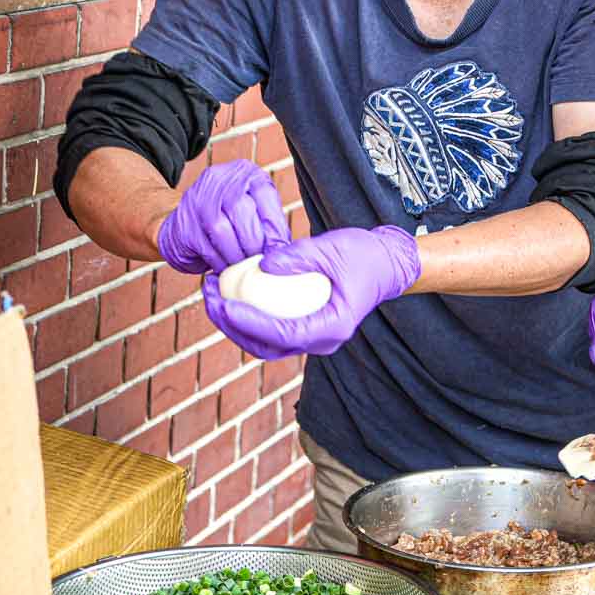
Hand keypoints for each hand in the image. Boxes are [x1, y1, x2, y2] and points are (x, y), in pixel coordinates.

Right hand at [155, 161, 287, 273]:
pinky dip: (220, 262)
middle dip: (254, 243)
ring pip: (223, 231)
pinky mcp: (183, 223)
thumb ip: (269, 226)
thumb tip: (288, 251)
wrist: (181, 229)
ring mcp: (197, 199)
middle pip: (242, 211)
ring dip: (237, 256)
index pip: (265, 194)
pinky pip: (206, 247)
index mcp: (244, 173)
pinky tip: (226, 267)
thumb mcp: (253, 213)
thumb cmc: (227, 224)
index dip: (275, 228)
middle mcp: (219, 180)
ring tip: (244, 267)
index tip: (279, 252)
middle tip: (260, 262)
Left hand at [203, 226, 420, 360]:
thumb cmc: (363, 256)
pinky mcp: (305, 328)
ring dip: (234, 325)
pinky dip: (248, 319)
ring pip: (265, 344)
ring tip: (213, 295)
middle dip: (231, 325)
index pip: (283, 334)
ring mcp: (313, 338)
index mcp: (332, 327)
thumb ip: (297, 257)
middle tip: (209, 297)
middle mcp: (321, 341)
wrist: (384, 265)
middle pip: (266, 346)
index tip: (224, 304)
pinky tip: (231, 297)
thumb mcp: (331, 248)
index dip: (249, 322)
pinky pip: (271, 332)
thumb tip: (262, 265)